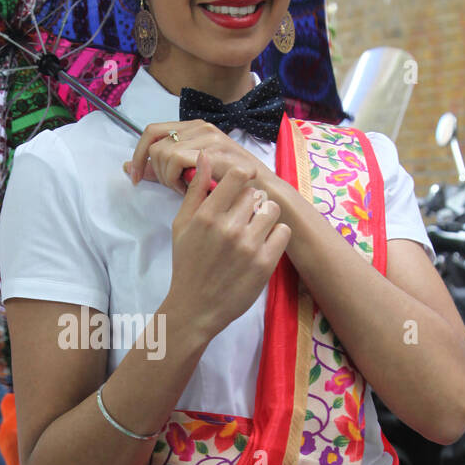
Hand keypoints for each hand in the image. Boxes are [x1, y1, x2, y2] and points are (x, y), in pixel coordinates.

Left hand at [123, 119, 266, 195]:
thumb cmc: (227, 187)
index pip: (151, 131)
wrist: (262, 194)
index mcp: (193, 129)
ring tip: (187, 189)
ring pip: (163, 153)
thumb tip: (127, 167)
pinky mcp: (214, 149)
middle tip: (175, 187)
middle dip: (157, 172)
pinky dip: (177, 179)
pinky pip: (176, 160)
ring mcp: (208, 136)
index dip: (139, 155)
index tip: (136, 178)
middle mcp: (200, 127)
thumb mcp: (188, 175)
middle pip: (154, 144)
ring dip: (169, 178)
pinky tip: (192, 189)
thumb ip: (160, 170)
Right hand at [165, 151, 290, 343]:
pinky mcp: (265, 263)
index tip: (243, 183)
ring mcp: (249, 246)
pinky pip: (283, 232)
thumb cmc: (187, 264)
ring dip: (264, 217)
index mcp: (207, 215)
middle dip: (250, 202)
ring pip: (272, 210)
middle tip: (241, 218)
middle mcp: (229, 228)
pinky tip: (261, 246)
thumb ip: (196, 190)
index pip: (238, 175)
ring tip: (252, 231)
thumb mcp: (182, 225)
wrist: (195, 307)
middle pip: (256, 193)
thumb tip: (205, 157)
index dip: (243, 175)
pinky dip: (275, 236)